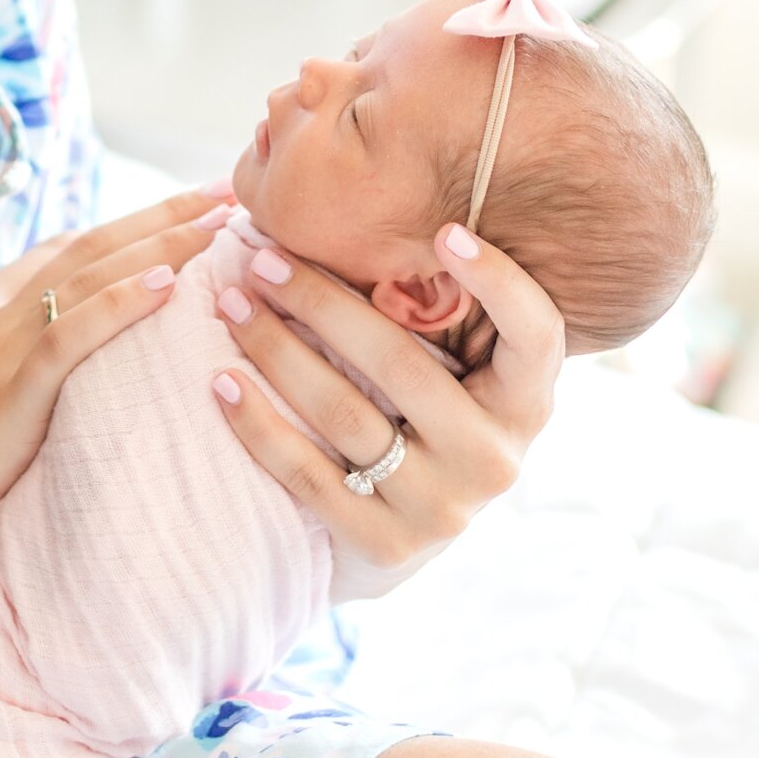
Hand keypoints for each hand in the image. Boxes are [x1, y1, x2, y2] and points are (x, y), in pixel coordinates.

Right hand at [0, 184, 232, 597]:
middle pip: (88, 248)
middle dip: (160, 216)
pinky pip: (71, 335)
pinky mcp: (3, 394)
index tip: (175, 213)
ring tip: (219, 221)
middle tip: (223, 191)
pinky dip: (122, 303)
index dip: (121, 231)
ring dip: (162, 243)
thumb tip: (30, 381)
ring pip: (90, 276)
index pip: (60, 255)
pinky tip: (169, 283)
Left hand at [209, 223, 563, 601]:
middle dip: (320, 301)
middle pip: (400, 364)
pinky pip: (306, 472)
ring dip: (276, 349)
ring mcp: (440, 508)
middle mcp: (493, 459)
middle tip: (260, 257)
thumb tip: (363, 214)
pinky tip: (222, 380)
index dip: (500, 283)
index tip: (445, 231)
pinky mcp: (382, 544)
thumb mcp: (459, 379)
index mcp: (524, 405)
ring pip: (343, 413)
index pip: (536, 336)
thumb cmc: (425, 423)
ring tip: (230, 304)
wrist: (402, 539)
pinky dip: (257, 422)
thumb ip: (441, 318)